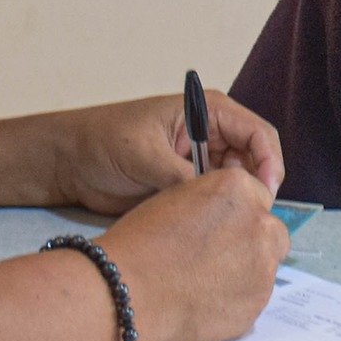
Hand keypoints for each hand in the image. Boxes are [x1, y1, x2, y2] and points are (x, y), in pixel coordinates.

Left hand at [51, 90, 284, 215]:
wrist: (71, 162)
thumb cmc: (103, 141)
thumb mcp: (146, 156)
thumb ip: (182, 176)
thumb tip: (214, 201)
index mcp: (207, 111)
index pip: (257, 133)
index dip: (269, 162)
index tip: (266, 192)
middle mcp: (210, 134)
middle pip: (255, 160)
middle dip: (258, 186)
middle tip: (252, 216)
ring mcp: (200, 161)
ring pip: (239, 183)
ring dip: (240, 201)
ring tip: (233, 225)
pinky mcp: (189, 184)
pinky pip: (216, 199)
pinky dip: (221, 212)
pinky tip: (217, 229)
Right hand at [99, 167, 288, 340]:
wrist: (130, 291)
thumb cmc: (140, 242)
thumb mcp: (176, 198)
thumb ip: (213, 202)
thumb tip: (225, 214)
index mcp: (238, 189)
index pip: (257, 195)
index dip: (237, 213)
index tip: (222, 227)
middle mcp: (261, 224)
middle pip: (270, 230)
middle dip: (251, 241)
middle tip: (217, 256)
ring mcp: (264, 266)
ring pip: (266, 265)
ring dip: (246, 270)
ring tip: (205, 281)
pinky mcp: (258, 303)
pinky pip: (255, 297)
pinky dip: (238, 298)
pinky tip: (205, 300)